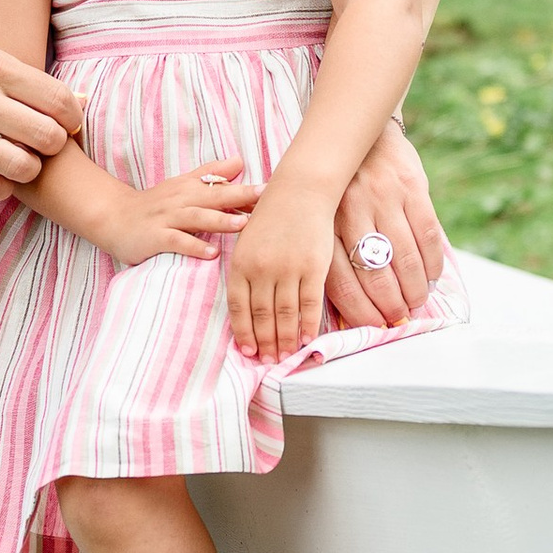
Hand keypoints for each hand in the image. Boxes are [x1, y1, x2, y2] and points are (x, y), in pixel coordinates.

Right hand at [0, 37, 83, 188]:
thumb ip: (27, 79)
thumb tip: (78, 99)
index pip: (58, 100)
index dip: (72, 117)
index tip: (67, 122)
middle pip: (47, 136)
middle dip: (54, 144)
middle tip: (44, 143)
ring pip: (23, 167)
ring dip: (30, 168)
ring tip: (20, 159)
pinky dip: (2, 186)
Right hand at [105, 166, 259, 265]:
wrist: (113, 218)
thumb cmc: (154, 205)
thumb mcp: (182, 186)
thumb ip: (210, 175)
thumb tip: (240, 161)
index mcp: (190, 188)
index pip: (222, 187)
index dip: (247, 190)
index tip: (274, 192)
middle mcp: (180, 200)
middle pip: (213, 197)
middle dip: (240, 197)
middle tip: (266, 198)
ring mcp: (167, 219)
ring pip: (197, 217)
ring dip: (220, 221)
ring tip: (243, 225)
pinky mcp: (154, 237)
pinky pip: (176, 241)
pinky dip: (193, 246)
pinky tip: (210, 253)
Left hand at [228, 180, 337, 364]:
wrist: (300, 192)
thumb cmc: (272, 216)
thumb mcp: (246, 241)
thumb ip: (245, 272)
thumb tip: (247, 308)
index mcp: (241, 263)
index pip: (239, 307)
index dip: (243, 332)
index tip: (247, 350)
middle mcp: (263, 269)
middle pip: (262, 316)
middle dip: (264, 342)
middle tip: (267, 360)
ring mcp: (289, 269)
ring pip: (285, 315)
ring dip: (285, 339)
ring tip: (285, 355)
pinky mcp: (313, 268)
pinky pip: (309, 304)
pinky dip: (307, 325)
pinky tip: (305, 339)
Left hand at [323, 119, 448, 330]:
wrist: (362, 131)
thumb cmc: (338, 184)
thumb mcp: (323, 211)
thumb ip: (330, 249)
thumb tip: (348, 303)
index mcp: (324, 223)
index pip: (342, 281)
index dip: (361, 311)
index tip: (375, 327)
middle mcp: (352, 211)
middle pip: (375, 275)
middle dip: (391, 306)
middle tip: (399, 319)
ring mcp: (384, 198)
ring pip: (404, 259)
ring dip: (414, 289)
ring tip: (416, 303)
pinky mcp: (412, 187)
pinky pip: (427, 234)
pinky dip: (432, 263)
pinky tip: (431, 277)